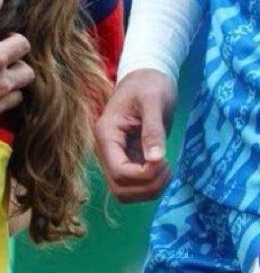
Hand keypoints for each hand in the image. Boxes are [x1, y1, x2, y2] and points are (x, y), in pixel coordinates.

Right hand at [94, 68, 175, 201]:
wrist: (146, 79)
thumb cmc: (149, 86)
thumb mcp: (154, 102)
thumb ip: (153, 131)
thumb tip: (156, 160)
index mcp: (106, 135)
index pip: (118, 172)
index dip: (144, 175)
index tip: (164, 160)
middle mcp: (105, 150)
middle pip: (119, 189)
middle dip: (148, 186)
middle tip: (167, 167)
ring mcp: (115, 157)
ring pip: (125, 193)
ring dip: (150, 190)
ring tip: (166, 169)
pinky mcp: (127, 160)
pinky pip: (134, 186)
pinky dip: (151, 186)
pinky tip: (163, 168)